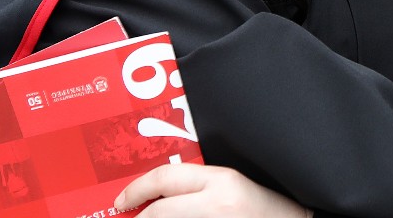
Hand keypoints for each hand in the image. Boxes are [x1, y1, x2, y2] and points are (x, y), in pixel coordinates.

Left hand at [116, 164, 310, 217]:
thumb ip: (201, 185)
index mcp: (223, 181)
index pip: (165, 179)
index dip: (136, 190)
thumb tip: (159, 193)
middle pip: (158, 211)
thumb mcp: (235, 186)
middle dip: (141, 217)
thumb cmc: (271, 209)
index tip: (122, 201)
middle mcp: (217, 206)